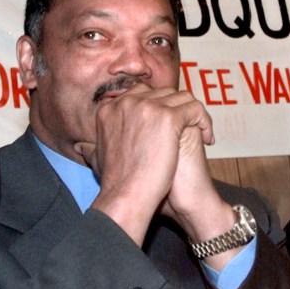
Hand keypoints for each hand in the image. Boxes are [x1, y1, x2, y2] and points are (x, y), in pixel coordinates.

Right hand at [77, 83, 213, 245]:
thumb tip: (81, 147)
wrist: (126, 196)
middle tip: (189, 128)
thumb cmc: (116, 183)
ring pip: (182, 98)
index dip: (160, 106)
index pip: (143, 93)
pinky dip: (205, 122)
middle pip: (164, 92)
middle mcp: (127, 102)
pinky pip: (195, 109)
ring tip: (201, 133)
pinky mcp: (168, 117)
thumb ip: (92, 148)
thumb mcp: (97, 159)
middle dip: (178, 109)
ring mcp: (148, 107)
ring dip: (194, 114)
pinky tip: (208, 139)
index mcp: (111, 108)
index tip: (169, 126)